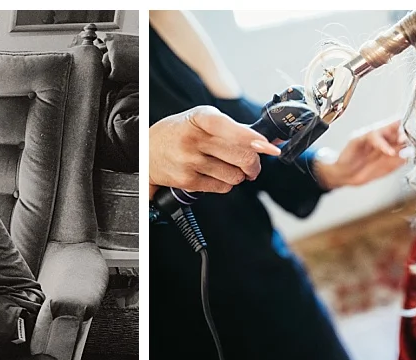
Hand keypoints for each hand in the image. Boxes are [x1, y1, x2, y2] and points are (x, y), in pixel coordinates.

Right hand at [149, 106, 280, 196]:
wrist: (145, 151)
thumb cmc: (179, 133)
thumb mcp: (202, 120)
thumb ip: (232, 129)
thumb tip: (265, 141)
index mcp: (202, 118)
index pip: (235, 130)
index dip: (255, 140)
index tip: (270, 148)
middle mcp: (196, 139)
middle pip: (241, 156)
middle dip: (254, 164)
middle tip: (253, 165)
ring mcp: (190, 161)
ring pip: (235, 174)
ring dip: (240, 175)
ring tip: (231, 169)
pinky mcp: (188, 180)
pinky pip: (222, 186)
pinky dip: (227, 183)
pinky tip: (218, 176)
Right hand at [313, 120, 405, 189]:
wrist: (342, 177)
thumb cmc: (360, 173)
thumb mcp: (382, 170)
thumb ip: (394, 163)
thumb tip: (407, 155)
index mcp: (386, 143)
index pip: (400, 133)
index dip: (410, 134)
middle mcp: (378, 137)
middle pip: (395, 126)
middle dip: (405, 131)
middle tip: (414, 137)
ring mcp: (368, 137)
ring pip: (385, 128)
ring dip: (395, 134)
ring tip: (403, 142)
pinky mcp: (359, 138)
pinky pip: (372, 136)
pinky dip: (382, 144)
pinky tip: (388, 151)